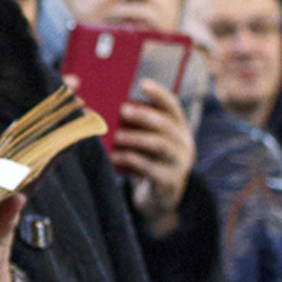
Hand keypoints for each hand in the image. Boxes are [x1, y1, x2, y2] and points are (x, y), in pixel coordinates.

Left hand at [110, 79, 194, 235]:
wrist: (158, 198)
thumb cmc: (145, 161)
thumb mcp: (143, 141)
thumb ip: (131, 125)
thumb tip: (98, 106)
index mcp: (177, 127)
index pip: (172, 105)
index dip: (158, 93)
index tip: (142, 83)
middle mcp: (183, 142)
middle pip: (167, 124)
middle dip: (144, 115)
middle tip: (123, 109)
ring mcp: (179, 163)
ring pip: (161, 145)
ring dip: (137, 137)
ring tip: (117, 135)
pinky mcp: (168, 181)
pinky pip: (150, 169)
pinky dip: (130, 161)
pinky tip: (114, 157)